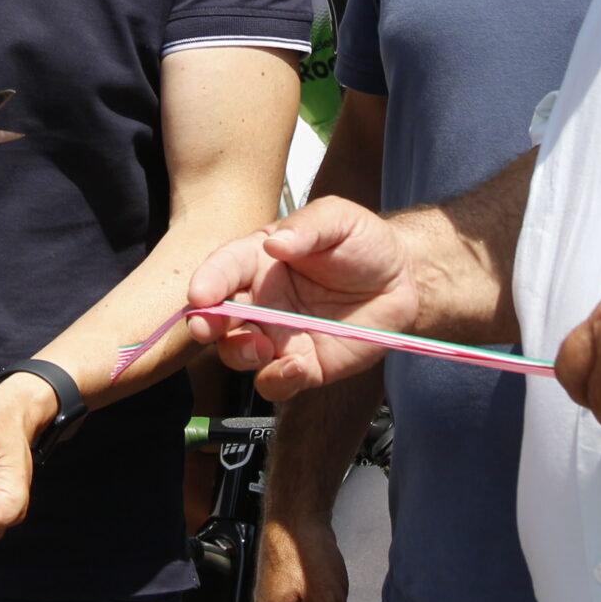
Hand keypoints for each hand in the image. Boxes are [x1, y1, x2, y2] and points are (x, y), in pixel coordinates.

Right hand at [186, 197, 418, 399]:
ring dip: (240, 354)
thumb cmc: (362, 243)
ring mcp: (277, 336)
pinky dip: (279, 381)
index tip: (200, 294)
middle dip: (207, 324)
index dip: (208, 281)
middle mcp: (259, 300)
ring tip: (262, 347)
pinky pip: (276, 383)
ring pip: (238, 354)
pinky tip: (296, 367)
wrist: (401, 280)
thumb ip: (307, 227)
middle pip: (217, 318)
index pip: (222, 269)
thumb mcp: (338, 218)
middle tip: (207, 327)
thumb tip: (275, 243)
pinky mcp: (302, 366)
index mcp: (257, 260)